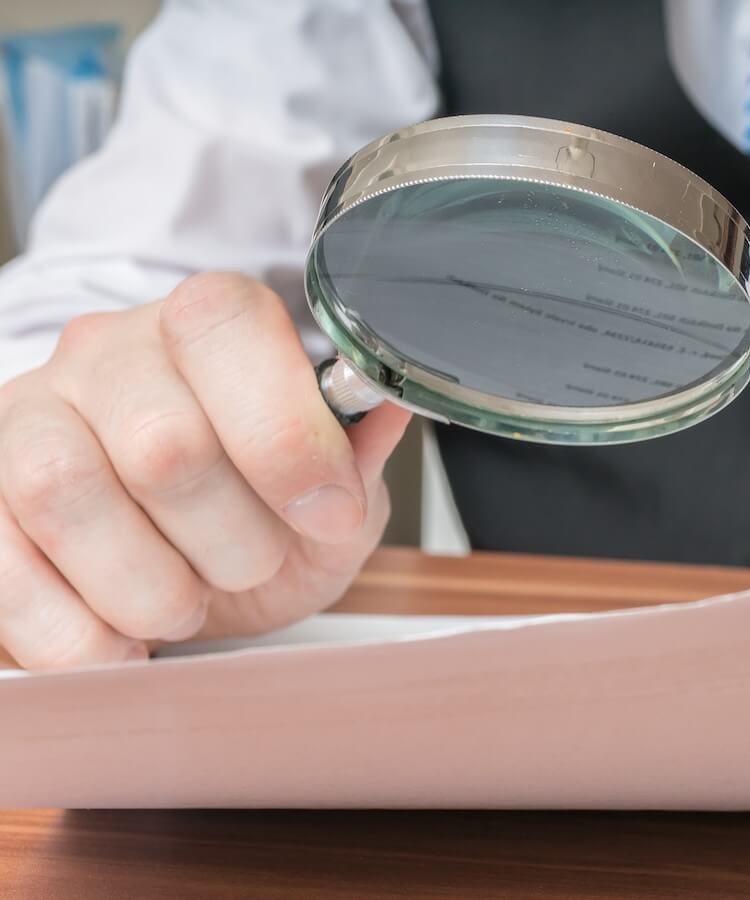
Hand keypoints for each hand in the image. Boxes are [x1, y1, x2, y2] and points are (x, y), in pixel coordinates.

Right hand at [0, 273, 409, 668]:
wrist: (183, 551)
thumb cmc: (263, 507)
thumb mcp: (338, 487)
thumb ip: (358, 453)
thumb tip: (379, 412)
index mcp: (210, 324)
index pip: (226, 328)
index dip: (285, 435)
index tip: (327, 511)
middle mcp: (109, 352)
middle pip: (160, 440)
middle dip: (232, 539)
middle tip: (251, 563)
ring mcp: (29, 416)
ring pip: (63, 491)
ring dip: (148, 585)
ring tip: (184, 604)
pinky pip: (1, 564)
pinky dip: (73, 631)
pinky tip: (120, 642)